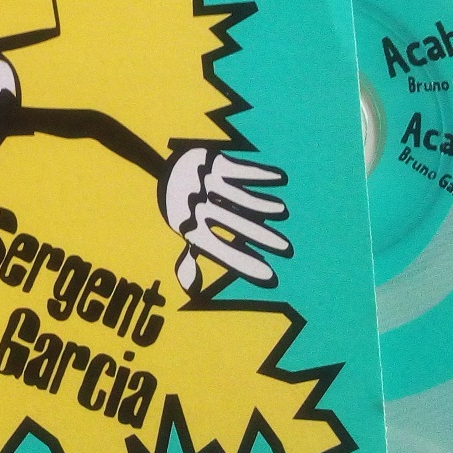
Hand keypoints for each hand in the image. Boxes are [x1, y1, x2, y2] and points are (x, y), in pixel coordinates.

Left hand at [161, 148, 289, 293]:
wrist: (166, 170)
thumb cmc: (183, 209)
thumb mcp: (184, 233)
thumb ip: (188, 261)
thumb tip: (193, 290)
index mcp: (191, 229)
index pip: (221, 251)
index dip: (244, 264)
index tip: (269, 276)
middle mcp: (199, 207)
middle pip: (235, 225)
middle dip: (261, 237)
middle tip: (286, 248)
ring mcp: (207, 183)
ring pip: (240, 196)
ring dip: (262, 204)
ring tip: (282, 212)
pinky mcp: (214, 162)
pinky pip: (241, 169)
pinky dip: (261, 174)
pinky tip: (279, 178)